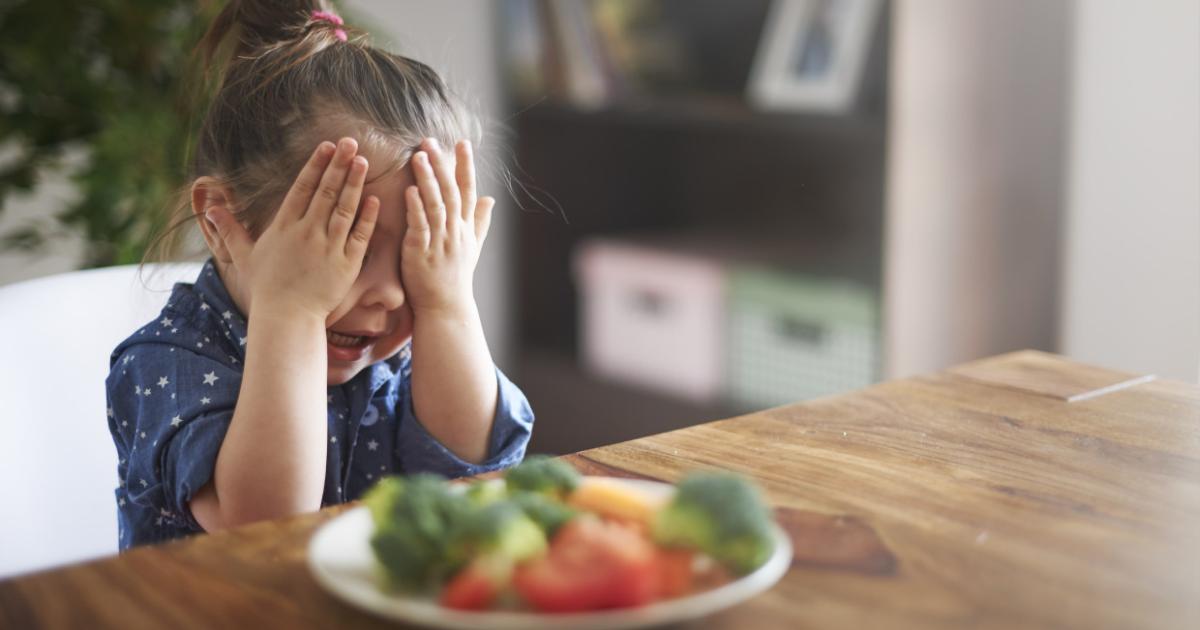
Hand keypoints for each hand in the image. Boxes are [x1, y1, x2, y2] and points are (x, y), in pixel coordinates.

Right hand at [204, 137, 379, 320]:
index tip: (327, 146)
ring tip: (364, 162)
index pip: (303, 188)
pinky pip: (359, 235)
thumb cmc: (267, 288)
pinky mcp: (346, 264)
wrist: (286, 317)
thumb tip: (209, 208)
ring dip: (354, 183)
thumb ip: (230, 230)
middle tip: (351, 142)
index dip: (316, 165)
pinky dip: (367, 217)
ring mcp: (328, 247)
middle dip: (339, 165)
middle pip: (326, 192)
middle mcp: (307, 232)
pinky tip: (374, 199)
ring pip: (344, 209)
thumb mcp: (245, 256)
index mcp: (284, 226)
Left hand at [402, 138, 494, 315]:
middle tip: (430, 141)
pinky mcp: (421, 253)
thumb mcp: (472, 248)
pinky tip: (409, 190)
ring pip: (435, 204)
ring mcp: (439, 242)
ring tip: (418, 156)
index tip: (463, 143)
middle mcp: (455, 232)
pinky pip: (420, 226)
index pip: (468, 190)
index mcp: (466, 228)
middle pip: (451, 192)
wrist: (446, 308)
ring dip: (427, 179)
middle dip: (442, 165)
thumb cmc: (456, 278)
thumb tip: (491, 199)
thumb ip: (480, 221)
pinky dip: (415, 208)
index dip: (465, 166)